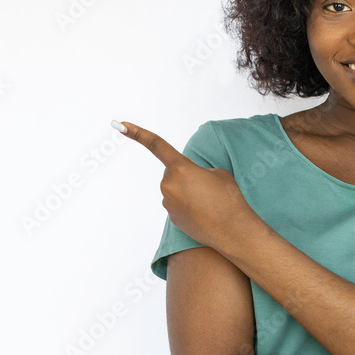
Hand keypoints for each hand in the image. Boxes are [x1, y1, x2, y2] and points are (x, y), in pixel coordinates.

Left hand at [115, 120, 258, 252]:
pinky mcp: (172, 218)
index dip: (138, 133)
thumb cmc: (229, 198)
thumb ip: (198, 170)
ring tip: (209, 202)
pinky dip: (189, 207)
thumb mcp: (218, 173)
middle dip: (186, 177)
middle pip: (173, 173)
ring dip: (188, 193)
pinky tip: (204, 213)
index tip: (121, 125)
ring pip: (175, 190)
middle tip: (207, 188)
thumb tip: (188, 182)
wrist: (233, 230)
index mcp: (180, 167)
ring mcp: (168, 202)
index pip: (156, 145)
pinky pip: (178, 205)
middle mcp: (169, 184)